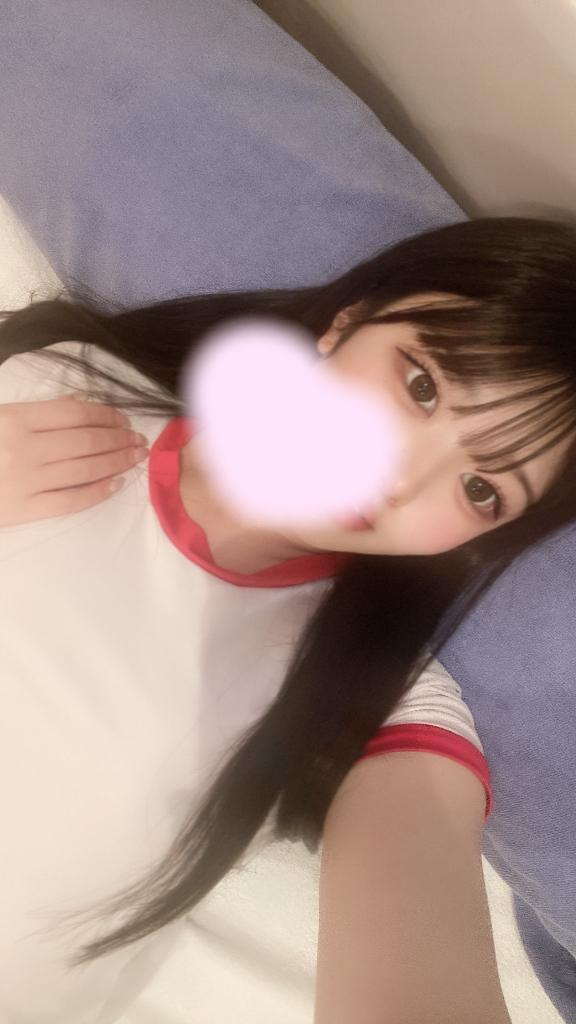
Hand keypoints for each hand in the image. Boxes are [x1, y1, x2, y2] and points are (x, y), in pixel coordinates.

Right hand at [0, 394, 149, 525]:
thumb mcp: (0, 416)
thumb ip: (39, 410)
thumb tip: (80, 402)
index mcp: (15, 418)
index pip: (74, 413)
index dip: (105, 415)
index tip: (123, 418)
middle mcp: (25, 448)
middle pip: (86, 442)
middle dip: (118, 440)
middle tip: (138, 440)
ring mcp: (26, 481)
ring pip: (85, 470)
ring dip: (116, 462)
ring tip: (135, 458)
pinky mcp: (23, 510)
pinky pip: (70, 501)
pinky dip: (97, 492)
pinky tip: (115, 483)